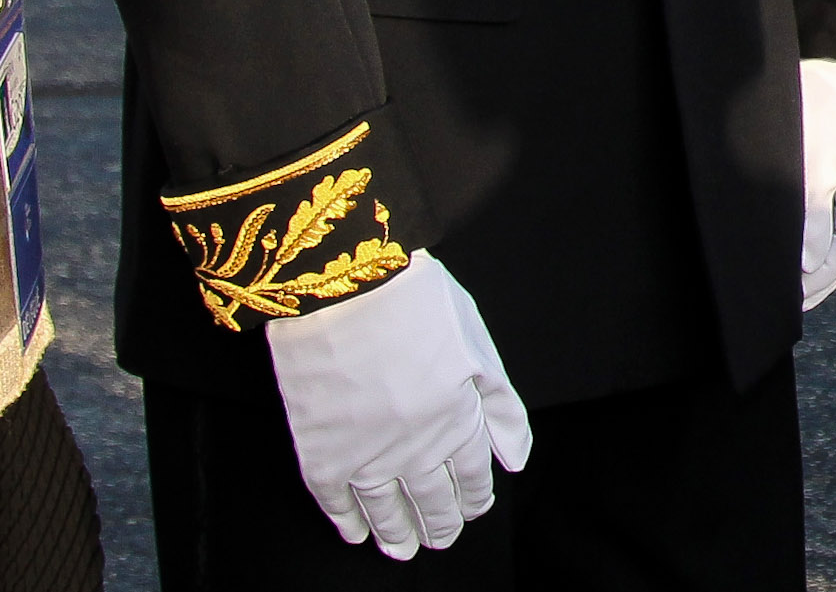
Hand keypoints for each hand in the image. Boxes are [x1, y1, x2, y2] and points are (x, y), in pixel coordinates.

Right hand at [266, 251, 530, 557]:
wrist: (344, 286)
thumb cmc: (415, 303)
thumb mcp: (477, 346)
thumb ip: (501, 408)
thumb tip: (515, 459)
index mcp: (457, 423)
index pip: (472, 477)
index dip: (475, 497)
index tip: (475, 508)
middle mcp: (414, 451)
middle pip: (432, 501)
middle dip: (441, 523)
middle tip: (442, 538)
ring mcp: (364, 456)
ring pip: (386, 510)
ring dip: (398, 533)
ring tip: (405, 549)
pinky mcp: (320, 451)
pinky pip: (335, 501)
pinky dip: (346, 521)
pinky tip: (355, 531)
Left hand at [800, 59, 835, 308]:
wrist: (819, 39)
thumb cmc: (819, 98)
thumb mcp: (815, 162)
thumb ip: (813, 217)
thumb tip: (810, 265)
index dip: (826, 277)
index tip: (796, 302)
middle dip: (821, 270)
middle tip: (790, 301)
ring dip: (815, 249)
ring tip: (787, 279)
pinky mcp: (835, 148)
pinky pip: (826, 199)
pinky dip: (811, 223)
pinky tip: (791, 236)